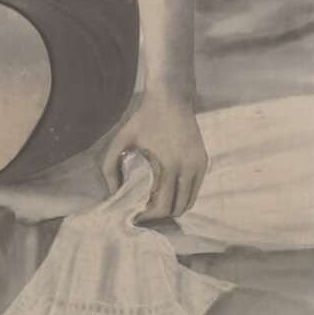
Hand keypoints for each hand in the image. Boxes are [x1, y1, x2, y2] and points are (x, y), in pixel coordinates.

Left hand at [100, 89, 207, 220]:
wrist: (171, 98)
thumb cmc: (143, 119)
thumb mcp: (120, 140)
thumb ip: (109, 168)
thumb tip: (114, 193)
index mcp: (170, 165)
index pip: (163, 205)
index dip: (148, 216)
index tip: (135, 216)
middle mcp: (189, 168)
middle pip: (178, 209)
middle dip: (160, 215)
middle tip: (143, 212)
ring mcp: (200, 165)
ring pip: (189, 202)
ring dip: (173, 207)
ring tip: (153, 203)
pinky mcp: (204, 161)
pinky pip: (194, 190)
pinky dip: (181, 196)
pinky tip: (165, 191)